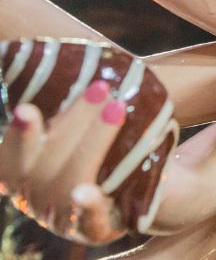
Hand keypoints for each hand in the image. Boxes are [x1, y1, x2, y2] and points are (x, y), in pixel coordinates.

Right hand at [0, 86, 126, 243]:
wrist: (135, 195)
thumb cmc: (97, 153)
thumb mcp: (76, 132)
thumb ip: (71, 109)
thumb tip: (74, 54)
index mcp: (25, 173)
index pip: (12, 156)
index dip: (18, 135)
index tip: (27, 109)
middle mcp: (36, 196)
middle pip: (46, 161)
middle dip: (74, 121)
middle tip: (101, 87)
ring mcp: (62, 216)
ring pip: (69, 181)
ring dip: (93, 142)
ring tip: (117, 109)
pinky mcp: (93, 230)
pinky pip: (87, 220)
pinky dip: (86, 205)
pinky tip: (84, 192)